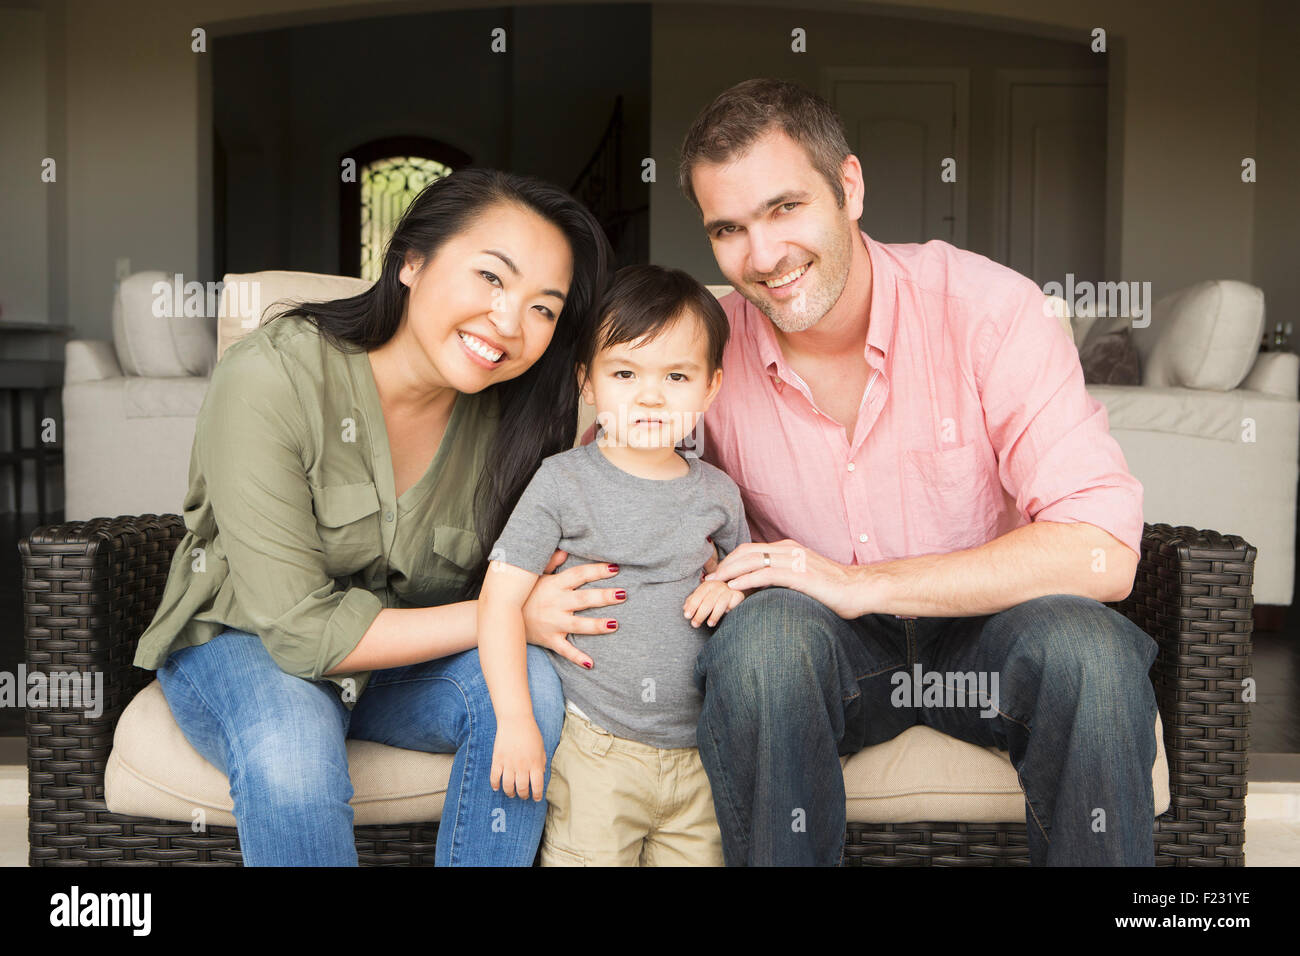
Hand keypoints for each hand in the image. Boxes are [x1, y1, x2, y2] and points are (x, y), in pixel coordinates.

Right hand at [490, 715, 546, 800]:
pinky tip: (497, 787)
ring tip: (512, 793)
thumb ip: (541, 763)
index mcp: (535, 763)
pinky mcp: (498, 760)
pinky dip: (495, 785)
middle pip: (522, 788)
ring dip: (510, 792)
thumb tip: (540, 776)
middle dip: (523, 795)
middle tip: (523, 795)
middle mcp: (522, 766)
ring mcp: (509, 764)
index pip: (537, 785)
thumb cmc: (530, 733)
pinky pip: (495, 777)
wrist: (516, 720)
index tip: (536, 798)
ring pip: (508, 786)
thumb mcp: (541, 748)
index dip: (537, 795)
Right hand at [521, 550, 624, 668]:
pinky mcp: (550, 640)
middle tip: (623, 594)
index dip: (596, 570)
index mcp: (554, 585)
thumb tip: (565, 551)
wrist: (502, 616)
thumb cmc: (524, 593)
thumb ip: (551, 561)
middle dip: (603, 597)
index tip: (615, 568)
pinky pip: (565, 650)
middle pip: (583, 599)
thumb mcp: (535, 574)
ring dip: (597, 625)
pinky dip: (577, 658)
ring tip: (615, 624)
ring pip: (578, 625)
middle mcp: (555, 603)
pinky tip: (592, 663)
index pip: (578, 575)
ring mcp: (553, 623)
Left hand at [683, 579, 743, 627]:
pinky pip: (734, 603)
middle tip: (695, 624)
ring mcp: (729, 590)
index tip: (687, 616)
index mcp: (707, 585)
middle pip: (708, 601)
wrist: (736, 589)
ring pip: (720, 603)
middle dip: (700, 614)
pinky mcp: (738, 595)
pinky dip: (730, 609)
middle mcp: (718, 585)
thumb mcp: (704, 596)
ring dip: (714, 614)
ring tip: (709, 624)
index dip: (692, 606)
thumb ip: (693, 601)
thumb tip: (685, 609)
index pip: (698, 595)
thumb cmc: (716, 596)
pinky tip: (727, 614)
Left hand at [704, 539, 871, 618]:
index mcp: (789, 549)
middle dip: (725, 563)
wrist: (859, 589)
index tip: (718, 572)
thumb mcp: (805, 577)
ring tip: (714, 581)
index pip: (752, 549)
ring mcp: (794, 561)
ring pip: (753, 560)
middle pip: (747, 552)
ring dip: (730, 571)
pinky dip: (746, 579)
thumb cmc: (834, 588)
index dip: (732, 560)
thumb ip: (786, 577)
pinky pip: (766, 574)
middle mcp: (789, 550)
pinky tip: (733, 587)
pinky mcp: (799, 575)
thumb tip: (766, 588)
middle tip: (709, 577)